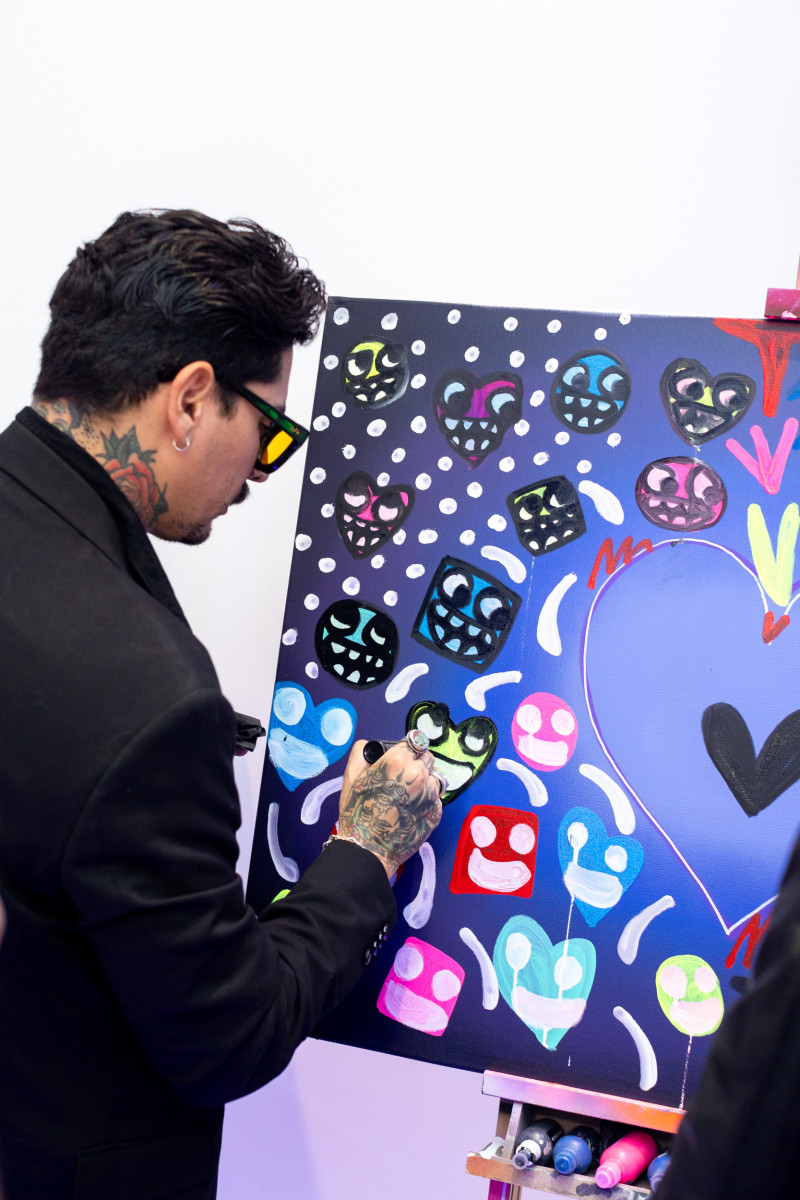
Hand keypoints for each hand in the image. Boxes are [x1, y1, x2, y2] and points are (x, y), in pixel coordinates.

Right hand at [337, 739, 442, 876]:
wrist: (368, 849)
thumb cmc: (358, 812)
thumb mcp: (351, 777)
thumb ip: (361, 753)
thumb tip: (369, 746)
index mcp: (398, 761)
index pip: (414, 741)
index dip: (406, 748)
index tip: (402, 756)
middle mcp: (419, 775)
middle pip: (427, 757)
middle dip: (417, 762)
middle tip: (402, 777)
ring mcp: (430, 795)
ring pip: (434, 778)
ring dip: (424, 781)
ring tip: (408, 795)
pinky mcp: (437, 813)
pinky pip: (435, 799)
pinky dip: (426, 801)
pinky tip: (410, 810)